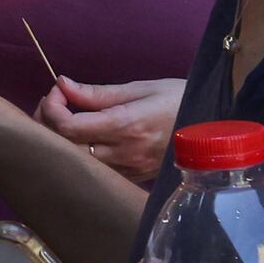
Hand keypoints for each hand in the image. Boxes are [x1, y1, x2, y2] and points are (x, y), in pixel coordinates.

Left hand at [34, 75, 183, 185]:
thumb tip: (62, 85)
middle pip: (66, 146)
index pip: (68, 127)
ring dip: (62, 139)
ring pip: (77, 161)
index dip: (52, 108)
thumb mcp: (141, 88)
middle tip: (53, 102)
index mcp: (125, 126)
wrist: (215, 128)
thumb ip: (98, 92)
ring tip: (65, 116)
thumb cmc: (179, 100)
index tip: (58, 90)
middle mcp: (123, 153)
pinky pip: (96, 169)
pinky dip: (80, 151)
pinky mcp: (132, 177)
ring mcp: (127, 169)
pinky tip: (83, 135)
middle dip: (49, 123)